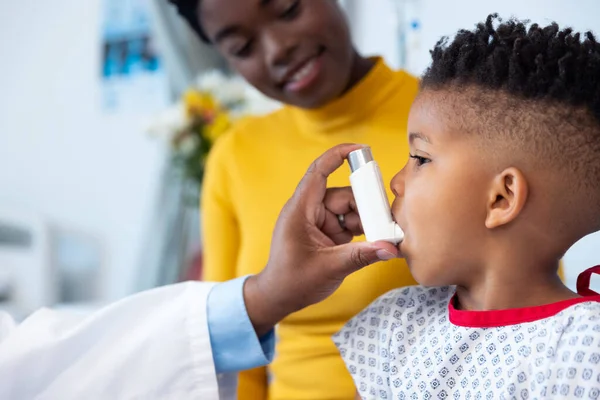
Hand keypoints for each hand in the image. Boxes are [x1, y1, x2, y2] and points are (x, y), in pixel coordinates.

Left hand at [244, 144, 398, 335]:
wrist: (278, 297)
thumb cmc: (292, 281)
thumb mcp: (329, 268)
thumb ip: (361, 256)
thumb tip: (392, 248)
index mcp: (300, 210)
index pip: (319, 172)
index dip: (338, 156)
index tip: (361, 149)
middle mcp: (308, 211)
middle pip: (342, 195)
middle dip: (364, 205)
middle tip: (386, 219)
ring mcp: (317, 222)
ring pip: (348, 210)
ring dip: (365, 221)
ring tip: (382, 234)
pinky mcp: (325, 233)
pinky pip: (347, 223)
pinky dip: (361, 230)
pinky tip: (375, 240)